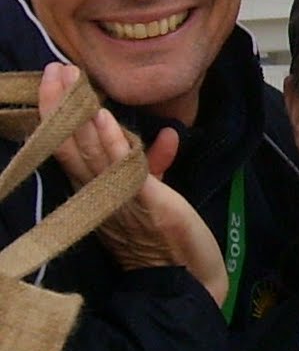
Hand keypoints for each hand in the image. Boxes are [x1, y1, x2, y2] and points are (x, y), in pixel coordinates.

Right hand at [39, 62, 228, 304]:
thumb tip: (165, 136)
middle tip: (53, 69)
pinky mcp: (148, 204)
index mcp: (101, 193)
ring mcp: (122, 200)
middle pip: (75, 147)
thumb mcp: (158, 195)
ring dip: (82, 115)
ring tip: (71, 81)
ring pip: (93, 153)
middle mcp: (102, 196)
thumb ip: (155, 167)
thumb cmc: (171, 240)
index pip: (73, 150)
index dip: (60, 118)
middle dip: (62, 107)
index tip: (53, 81)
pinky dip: (115, 144)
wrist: (192, 281)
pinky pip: (125, 171)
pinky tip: (105, 118)